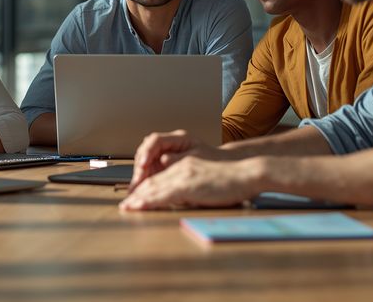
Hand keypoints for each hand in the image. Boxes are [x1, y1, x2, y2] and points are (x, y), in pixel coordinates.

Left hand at [119, 156, 262, 210]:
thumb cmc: (232, 180)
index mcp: (185, 165)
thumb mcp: (207, 180)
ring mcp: (183, 174)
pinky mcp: (188, 183)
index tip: (135, 198)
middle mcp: (181, 167)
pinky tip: (139, 207)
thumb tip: (183, 198)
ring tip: (127, 208)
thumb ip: (193, 186)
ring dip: (138, 199)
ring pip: (154, 187)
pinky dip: (148, 201)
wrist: (247, 173)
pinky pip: (163, 193)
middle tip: (125, 205)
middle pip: (153, 181)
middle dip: (137, 194)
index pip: (161, 177)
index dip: (145, 188)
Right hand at [128, 129, 222, 191]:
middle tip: (136, 183)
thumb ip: (180, 159)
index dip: (147, 152)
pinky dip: (143, 183)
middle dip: (139, 168)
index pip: (156, 140)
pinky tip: (139, 193)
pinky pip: (149, 174)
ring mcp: (165, 156)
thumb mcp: (199, 159)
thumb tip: (163, 160)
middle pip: (146, 152)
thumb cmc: (215, 162)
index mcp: (179, 138)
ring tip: (134, 191)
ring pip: (144, 163)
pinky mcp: (164, 168)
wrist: (225, 170)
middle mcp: (169, 145)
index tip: (143, 164)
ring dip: (138, 177)